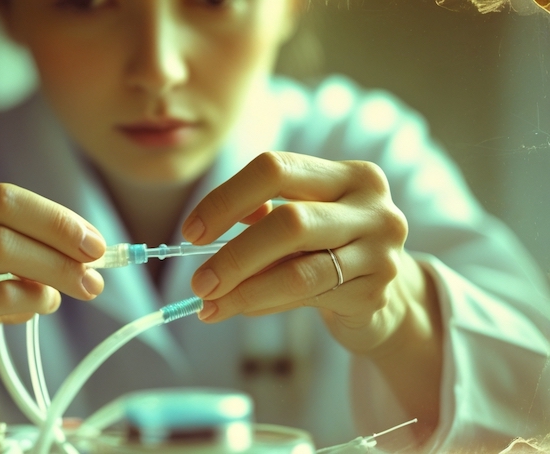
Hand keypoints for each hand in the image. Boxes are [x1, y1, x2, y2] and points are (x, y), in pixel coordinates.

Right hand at [0, 183, 105, 394]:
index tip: (94, 241)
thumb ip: (30, 245)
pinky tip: (44, 305)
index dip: (54, 216)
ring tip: (82, 287)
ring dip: (55, 269)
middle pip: (1, 212)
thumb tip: (90, 246)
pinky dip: (34, 298)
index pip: (2, 196)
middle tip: (97, 264)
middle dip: (59, 236)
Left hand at [182, 151, 431, 355]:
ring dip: (244, 291)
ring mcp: (381, 252)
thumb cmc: (328, 246)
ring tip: (210, 305)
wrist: (385, 291)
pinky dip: (267, 304)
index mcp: (349, 174)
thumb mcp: (301, 218)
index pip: (276, 169)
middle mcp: (373, 207)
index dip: (226, 199)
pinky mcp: (376, 294)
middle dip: (233, 256)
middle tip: (198, 283)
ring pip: (298, 270)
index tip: (191, 232)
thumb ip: (262, 215)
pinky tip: (245, 308)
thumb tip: (203, 231)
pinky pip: (308, 299)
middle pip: (288, 222)